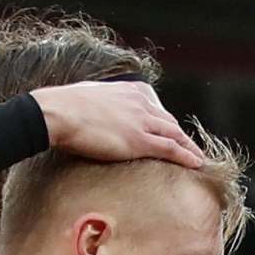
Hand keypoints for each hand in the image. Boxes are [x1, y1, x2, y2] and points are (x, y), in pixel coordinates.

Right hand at [30, 80, 202, 167]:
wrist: (56, 113)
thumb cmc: (63, 106)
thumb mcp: (88, 95)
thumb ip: (101, 101)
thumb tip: (96, 109)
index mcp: (129, 90)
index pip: (155, 107)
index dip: (165, 122)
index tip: (171, 131)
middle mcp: (140, 103)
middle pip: (169, 122)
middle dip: (180, 135)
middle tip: (189, 148)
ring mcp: (142, 121)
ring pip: (175, 135)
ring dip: (190, 148)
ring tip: (198, 158)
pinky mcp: (140, 141)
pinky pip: (171, 149)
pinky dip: (187, 156)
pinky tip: (197, 164)